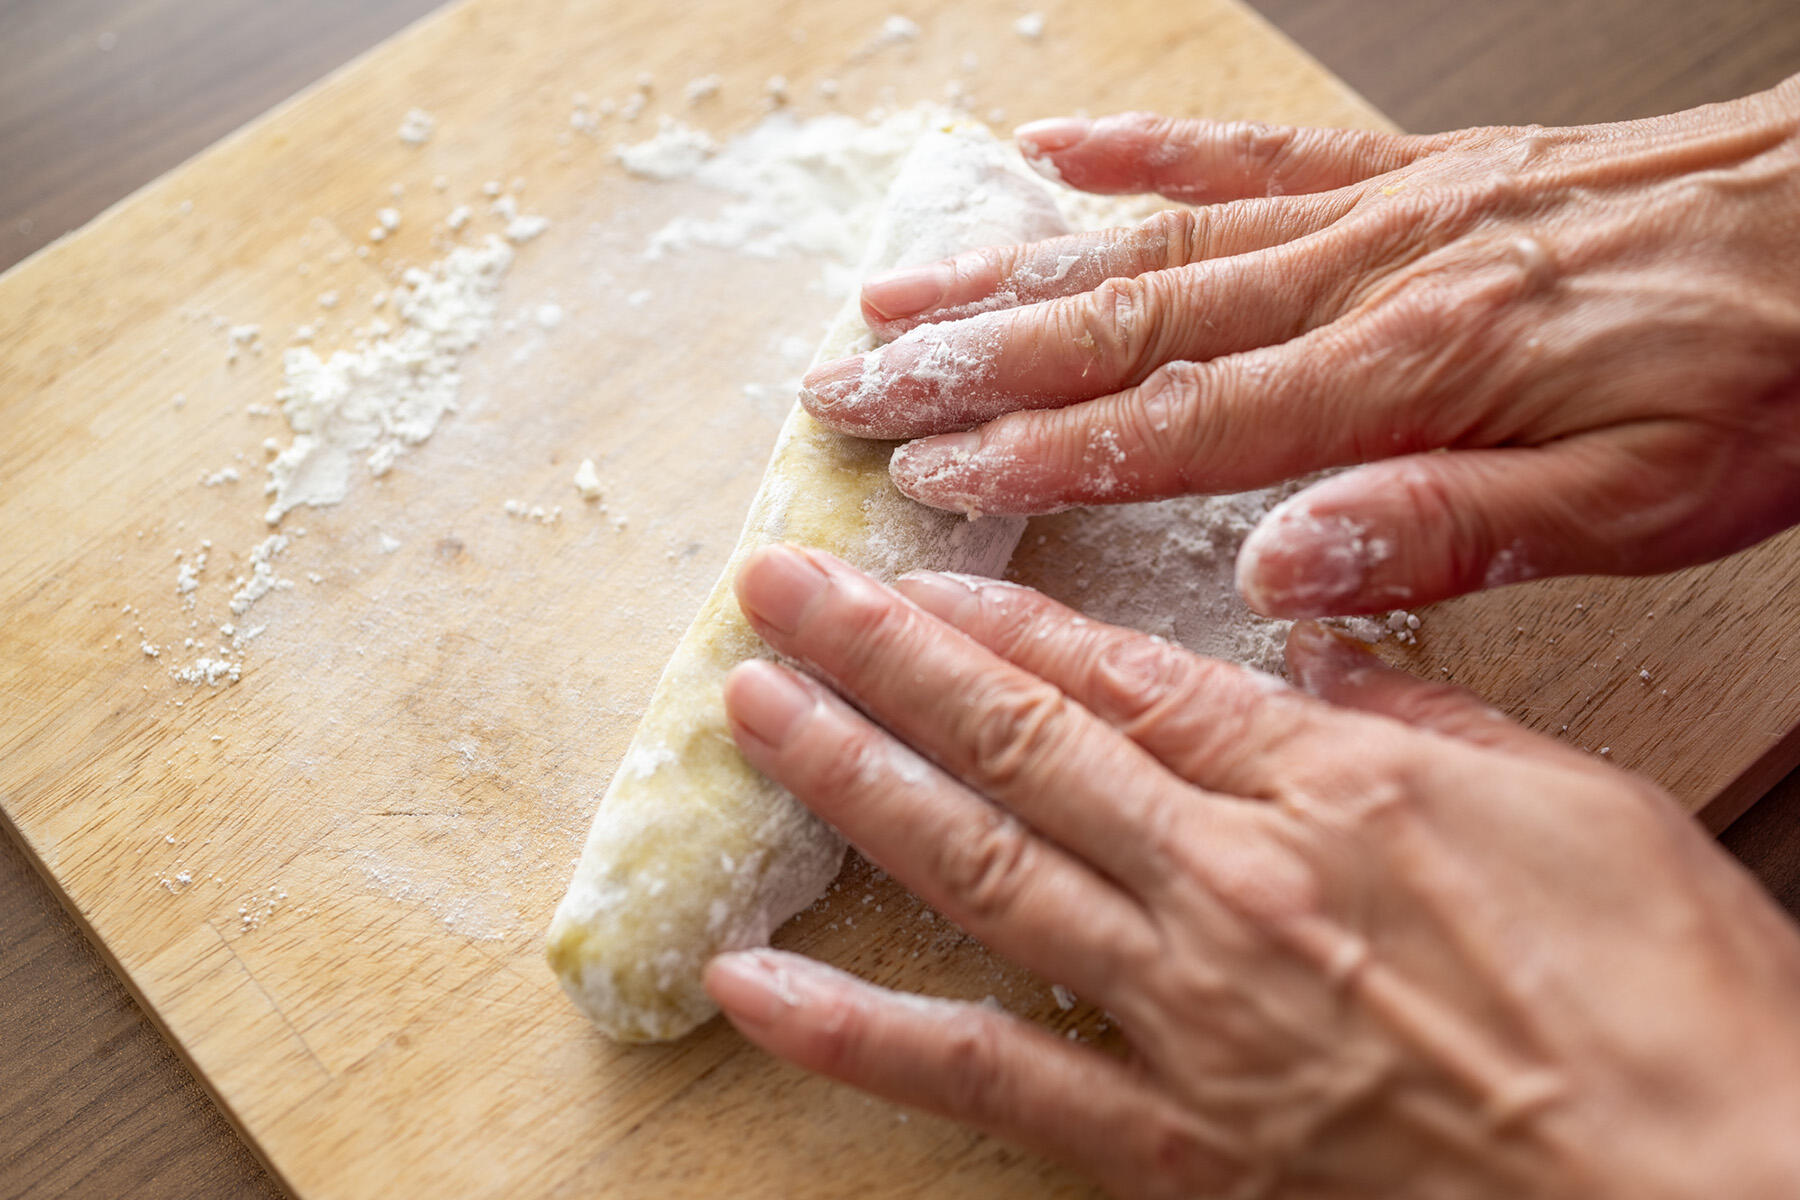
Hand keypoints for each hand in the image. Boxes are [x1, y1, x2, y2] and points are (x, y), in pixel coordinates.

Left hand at [705, 544, 1799, 1197]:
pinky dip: (859, 1034)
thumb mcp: (1578, 802)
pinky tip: (755, 988)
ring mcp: (1187, 1013)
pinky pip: (990, 1078)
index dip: (992, 618)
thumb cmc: (1673, 1000)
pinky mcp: (1178, 1141)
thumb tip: (1320, 649)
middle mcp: (1227, 881)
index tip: (905, 569)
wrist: (1716, 1195)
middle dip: (878, 654)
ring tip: (748, 710)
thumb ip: (1424, 717)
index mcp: (1327, 785)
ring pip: (978, 865)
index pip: (1116, 675)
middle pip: (1016, 741)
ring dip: (848, 779)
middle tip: (774, 587)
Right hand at [797, 82, 1799, 615]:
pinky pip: (1247, 152)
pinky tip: (1052, 147)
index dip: (1039, 452)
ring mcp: (1373, 211)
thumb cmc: (1756, 372)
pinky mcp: (1403, 173)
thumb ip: (1448, 538)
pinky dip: (1138, 148)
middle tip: (847, 384)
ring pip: (1152, 238)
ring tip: (897, 293)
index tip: (928, 475)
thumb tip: (1280, 575)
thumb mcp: (1634, 504)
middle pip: (1124, 323)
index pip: (1180, 425)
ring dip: (1012, 269)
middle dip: (970, 361)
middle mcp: (1362, 277)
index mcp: (1407, 373)